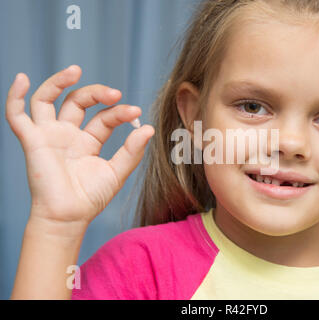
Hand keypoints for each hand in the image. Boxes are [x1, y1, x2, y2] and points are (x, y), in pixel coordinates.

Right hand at [5, 65, 153, 228]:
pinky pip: (17, 116)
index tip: (136, 113)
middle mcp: (68, 134)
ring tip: (75, 70)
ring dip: (59, 82)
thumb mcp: (117, 172)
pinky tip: (22, 79)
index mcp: (89, 141)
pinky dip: (15, 97)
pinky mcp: (32, 141)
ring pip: (48, 99)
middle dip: (96, 93)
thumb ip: (132, 151)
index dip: (119, 112)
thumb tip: (149, 128)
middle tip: (115, 93)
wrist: (69, 217)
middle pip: (78, 102)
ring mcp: (49, 135)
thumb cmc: (91, 198)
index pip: (104, 117)